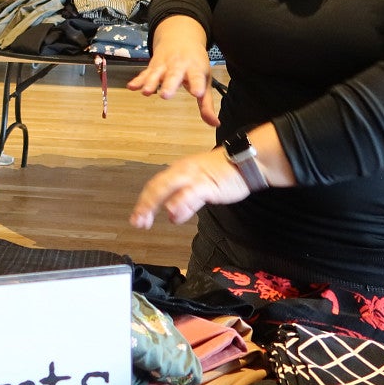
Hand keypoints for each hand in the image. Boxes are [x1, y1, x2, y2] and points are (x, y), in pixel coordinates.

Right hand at [126, 16, 218, 125]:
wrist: (181, 37)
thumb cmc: (196, 63)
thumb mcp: (205, 79)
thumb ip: (207, 104)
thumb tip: (215, 124)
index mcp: (195, 69)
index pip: (197, 77)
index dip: (197, 84)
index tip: (197, 93)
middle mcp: (179, 65)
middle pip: (174, 75)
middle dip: (169, 84)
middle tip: (165, 96)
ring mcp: (164, 64)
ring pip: (157, 73)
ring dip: (150, 82)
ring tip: (146, 92)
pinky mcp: (153, 65)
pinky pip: (145, 73)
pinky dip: (138, 80)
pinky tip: (131, 87)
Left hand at [130, 147, 249, 227]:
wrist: (246, 162)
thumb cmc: (223, 174)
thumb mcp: (199, 187)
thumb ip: (185, 200)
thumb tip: (171, 214)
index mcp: (178, 171)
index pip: (155, 186)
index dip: (144, 202)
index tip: (137, 218)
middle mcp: (182, 171)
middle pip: (156, 186)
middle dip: (144, 205)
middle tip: (137, 222)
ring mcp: (194, 176)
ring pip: (168, 188)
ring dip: (154, 204)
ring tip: (145, 220)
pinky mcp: (207, 184)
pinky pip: (190, 193)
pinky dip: (180, 203)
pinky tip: (172, 213)